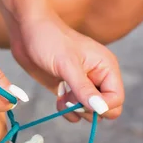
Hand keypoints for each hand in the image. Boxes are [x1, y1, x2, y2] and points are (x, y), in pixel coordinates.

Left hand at [9, 14, 124, 121]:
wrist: (26, 31)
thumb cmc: (49, 40)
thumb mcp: (67, 65)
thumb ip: (84, 89)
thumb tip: (100, 109)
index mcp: (106, 67)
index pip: (116, 99)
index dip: (102, 107)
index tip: (81, 102)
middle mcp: (99, 76)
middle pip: (105, 107)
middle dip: (88, 110)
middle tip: (70, 99)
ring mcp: (83, 83)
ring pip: (90, 110)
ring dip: (76, 110)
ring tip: (62, 98)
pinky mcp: (69, 88)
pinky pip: (76, 109)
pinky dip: (68, 110)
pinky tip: (58, 100)